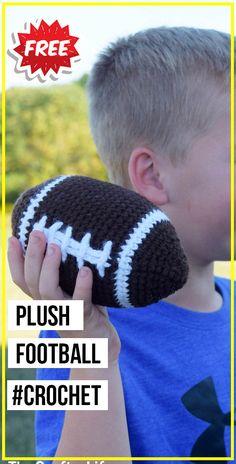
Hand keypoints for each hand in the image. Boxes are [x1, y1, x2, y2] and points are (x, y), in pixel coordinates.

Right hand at [8, 231, 119, 362]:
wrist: (100, 349)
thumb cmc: (86, 313)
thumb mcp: (72, 292)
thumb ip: (66, 272)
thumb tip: (67, 238)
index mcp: (42, 299)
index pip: (21, 279)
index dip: (14, 260)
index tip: (13, 238)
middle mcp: (48, 306)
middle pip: (32, 281)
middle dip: (32, 255)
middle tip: (38, 232)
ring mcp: (65, 314)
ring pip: (48, 291)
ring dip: (50, 268)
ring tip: (56, 247)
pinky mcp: (84, 319)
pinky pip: (80, 302)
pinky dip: (82, 286)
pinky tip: (86, 270)